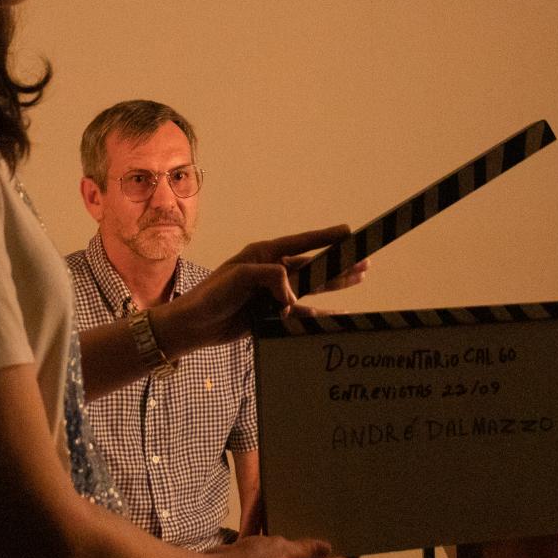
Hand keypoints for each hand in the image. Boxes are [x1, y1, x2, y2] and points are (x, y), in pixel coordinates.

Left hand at [155, 226, 354, 349]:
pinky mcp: (271, 313)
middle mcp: (271, 270)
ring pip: (312, 287)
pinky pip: (301, 313)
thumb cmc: (210, 296)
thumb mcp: (239, 278)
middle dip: (339, 263)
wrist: (193, 325)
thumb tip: (293, 294)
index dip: (325, 237)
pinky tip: (336, 315)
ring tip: (359, 279)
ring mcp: (273, 292)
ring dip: (335, 285)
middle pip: (312, 265)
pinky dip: (318, 314)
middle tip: (364, 262)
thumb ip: (269, 278)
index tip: (348, 232)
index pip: (300, 242)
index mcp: (263, 254)